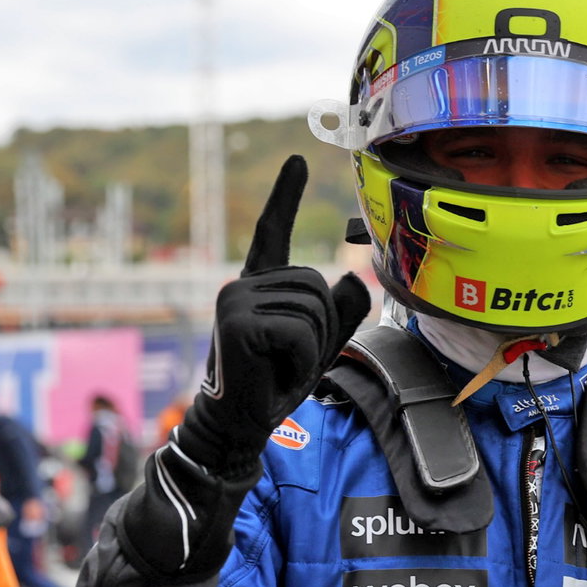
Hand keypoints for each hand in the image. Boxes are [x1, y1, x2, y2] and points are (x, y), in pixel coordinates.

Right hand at [175, 155, 369, 474]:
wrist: (238, 426)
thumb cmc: (272, 385)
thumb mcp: (317, 345)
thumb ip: (339, 313)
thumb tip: (351, 277)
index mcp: (257, 286)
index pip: (274, 233)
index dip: (286, 196)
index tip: (297, 159)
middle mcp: (241, 285)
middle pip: (317, 286)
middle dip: (320, 329)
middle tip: (287, 359)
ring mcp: (235, 300)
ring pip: (313, 309)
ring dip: (311, 348)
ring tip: (278, 366)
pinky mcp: (238, 323)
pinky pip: (301, 333)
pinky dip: (302, 360)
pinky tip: (274, 373)